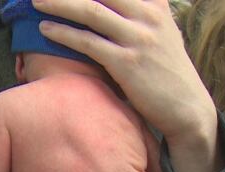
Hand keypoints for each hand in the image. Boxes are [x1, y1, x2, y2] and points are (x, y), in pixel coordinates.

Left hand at [32, 0, 222, 171]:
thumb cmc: (168, 73)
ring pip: (90, 10)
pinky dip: (64, 33)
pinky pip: (88, 42)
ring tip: (37, 2)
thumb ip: (142, 14)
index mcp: (155, 5)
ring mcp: (138, 38)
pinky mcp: (127, 62)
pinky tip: (46, 29)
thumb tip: (111, 8)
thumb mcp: (163, 33)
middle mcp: (148, 16)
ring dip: (59, 3)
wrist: (187, 108)